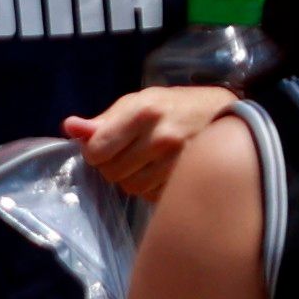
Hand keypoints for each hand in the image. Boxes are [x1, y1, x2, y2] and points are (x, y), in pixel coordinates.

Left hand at [69, 85, 238, 201]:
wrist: (228, 115)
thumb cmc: (175, 106)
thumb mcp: (138, 102)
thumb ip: (103, 120)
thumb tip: (70, 127)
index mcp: (143, 112)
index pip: (96, 150)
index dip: (94, 151)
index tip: (103, 147)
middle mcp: (161, 137)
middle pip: (112, 172)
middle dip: (112, 165)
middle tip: (126, 154)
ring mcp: (179, 161)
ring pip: (131, 188)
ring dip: (131, 179)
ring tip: (145, 162)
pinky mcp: (191, 179)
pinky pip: (153, 196)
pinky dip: (151, 188)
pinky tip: (161, 172)